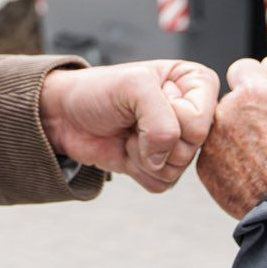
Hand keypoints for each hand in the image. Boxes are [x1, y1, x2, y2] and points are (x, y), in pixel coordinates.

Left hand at [39, 60, 218, 192]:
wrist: (65, 115)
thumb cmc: (98, 90)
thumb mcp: (134, 86)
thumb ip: (162, 120)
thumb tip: (163, 159)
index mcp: (196, 82)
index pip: (201, 120)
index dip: (171, 116)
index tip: (146, 99)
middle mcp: (192, 112)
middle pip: (193, 147)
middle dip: (155, 138)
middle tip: (133, 119)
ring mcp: (177, 142)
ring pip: (178, 168)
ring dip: (144, 155)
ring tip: (128, 132)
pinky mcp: (160, 166)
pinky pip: (163, 184)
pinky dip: (139, 171)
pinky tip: (126, 149)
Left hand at [196, 56, 266, 219]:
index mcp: (254, 91)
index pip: (241, 68)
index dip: (254, 84)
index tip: (262, 101)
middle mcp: (227, 111)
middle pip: (229, 99)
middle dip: (242, 110)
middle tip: (265, 135)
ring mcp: (212, 140)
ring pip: (218, 127)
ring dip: (232, 134)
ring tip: (258, 156)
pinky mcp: (204, 165)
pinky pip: (212, 153)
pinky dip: (225, 159)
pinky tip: (248, 171)